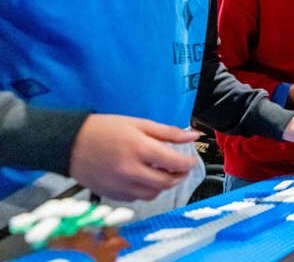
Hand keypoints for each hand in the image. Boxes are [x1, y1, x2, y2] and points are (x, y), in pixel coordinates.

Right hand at [70, 114, 198, 201]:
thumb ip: (169, 132)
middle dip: (179, 176)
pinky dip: (145, 190)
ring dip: (163, 185)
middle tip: (180, 168)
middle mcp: (130, 171)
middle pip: (166, 182)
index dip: (188, 163)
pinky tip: (143, 178)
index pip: (174, 163)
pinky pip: (137, 198)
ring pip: (153, 194)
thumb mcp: (139, 123)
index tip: (190, 160)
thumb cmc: (104, 129)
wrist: (69, 143)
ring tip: (162, 172)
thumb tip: (194, 135)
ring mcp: (120, 185)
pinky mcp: (112, 195)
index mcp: (139, 149)